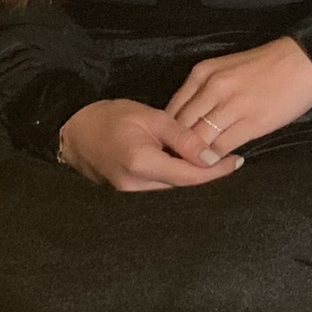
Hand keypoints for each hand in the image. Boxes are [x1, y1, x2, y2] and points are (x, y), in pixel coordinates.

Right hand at [58, 99, 240, 191]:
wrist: (73, 130)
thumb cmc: (111, 116)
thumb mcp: (150, 117)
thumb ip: (182, 138)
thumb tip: (212, 156)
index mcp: (143, 163)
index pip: (191, 175)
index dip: (217, 170)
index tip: (238, 161)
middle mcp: (136, 186)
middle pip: (185, 185)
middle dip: (208, 173)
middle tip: (230, 158)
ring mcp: (130, 194)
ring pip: (174, 189)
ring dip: (193, 176)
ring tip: (213, 160)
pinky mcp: (128, 194)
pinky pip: (161, 188)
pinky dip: (177, 177)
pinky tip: (187, 165)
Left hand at [164, 37, 311, 154]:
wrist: (302, 60)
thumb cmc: (266, 66)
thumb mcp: (225, 69)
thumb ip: (205, 92)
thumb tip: (191, 121)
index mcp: (201, 74)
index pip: (172, 110)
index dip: (168, 133)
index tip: (172, 147)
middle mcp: (211, 88)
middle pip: (181, 127)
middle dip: (177, 148)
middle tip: (179, 163)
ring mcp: (231, 105)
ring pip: (198, 140)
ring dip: (196, 157)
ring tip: (197, 167)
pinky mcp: (251, 121)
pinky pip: (222, 146)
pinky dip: (217, 159)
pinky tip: (220, 162)